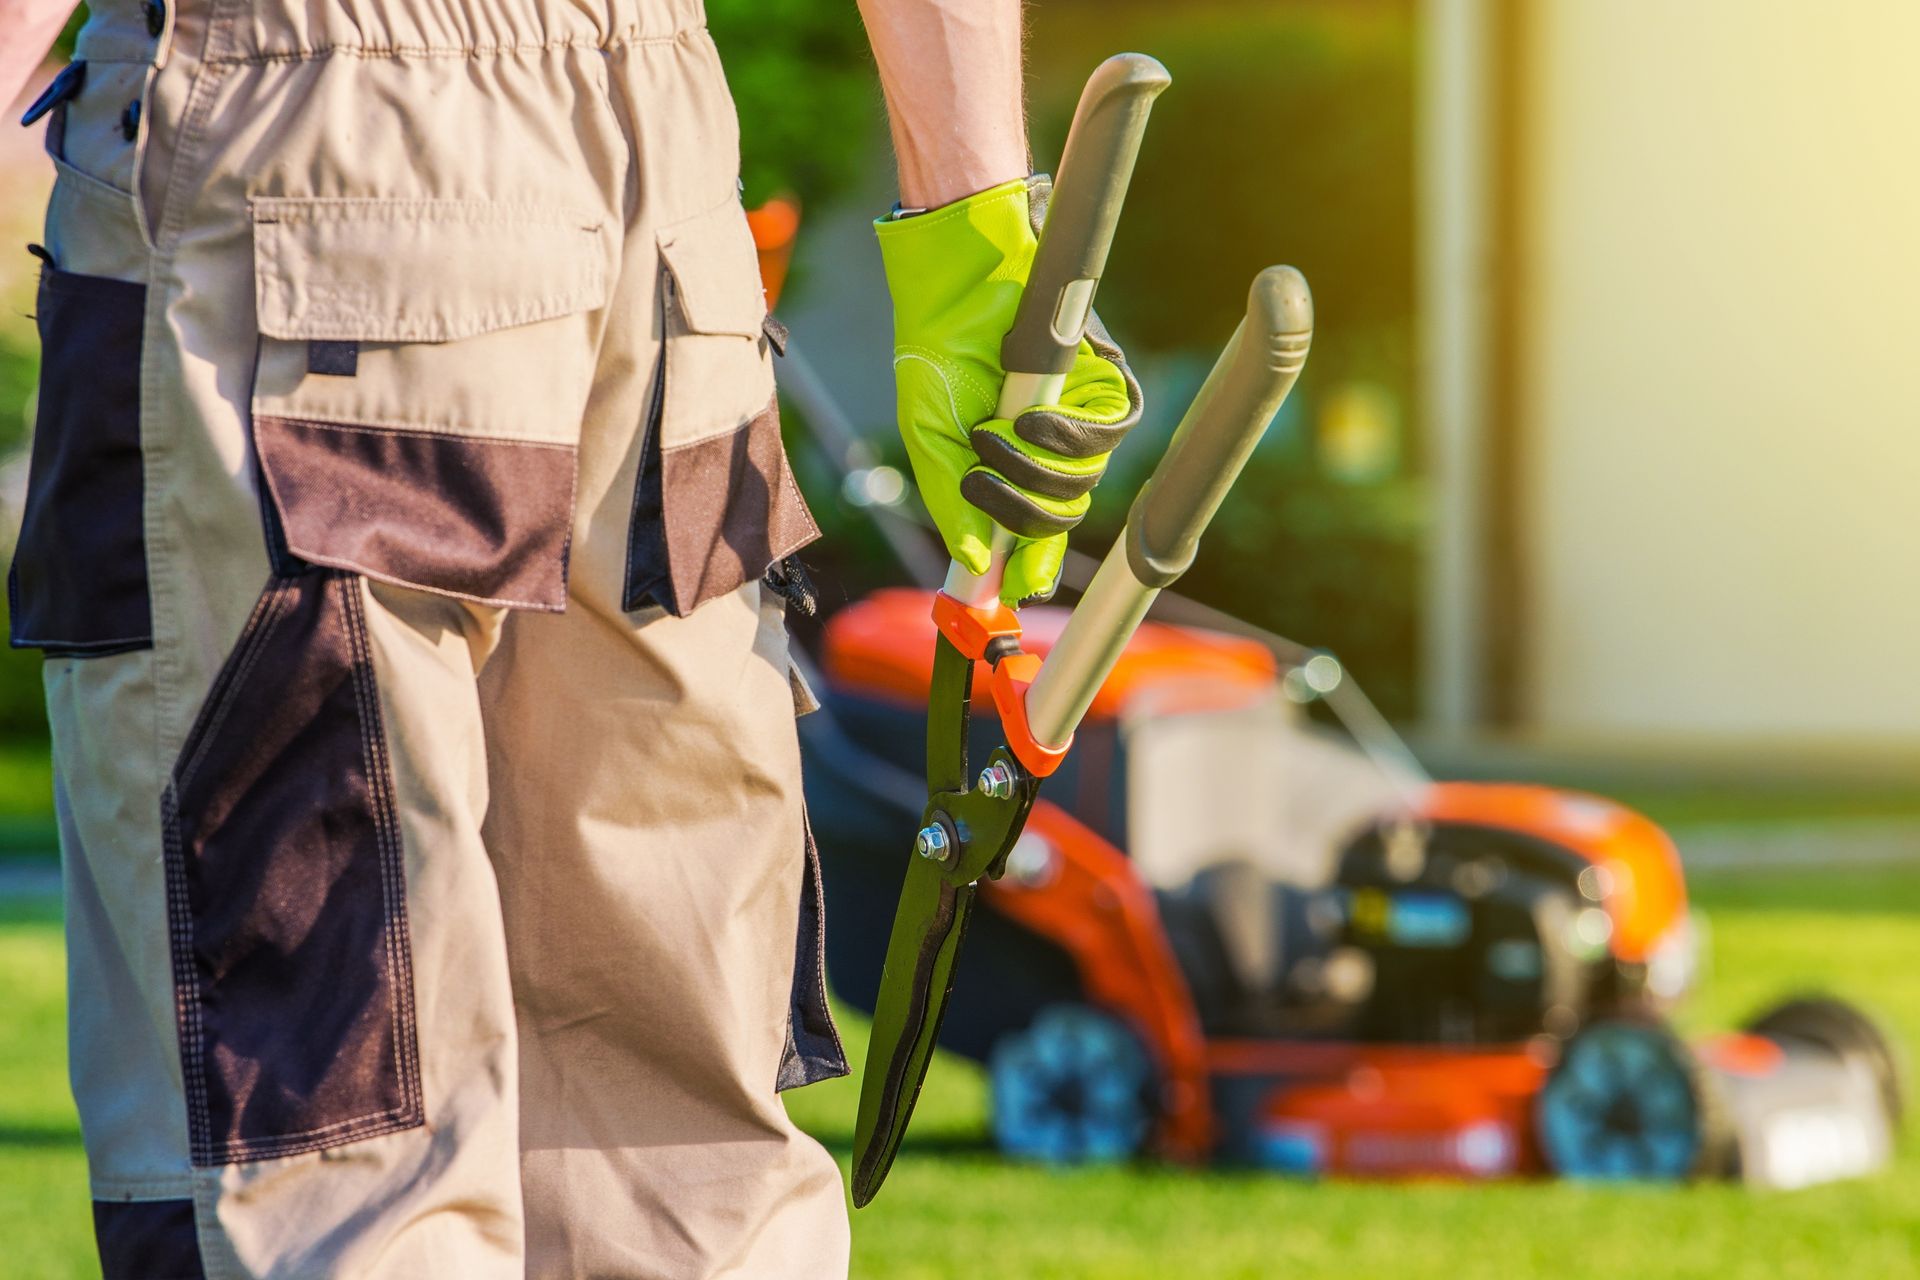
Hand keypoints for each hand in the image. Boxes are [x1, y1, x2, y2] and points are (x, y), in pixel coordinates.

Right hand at [877, 179, 1141, 604]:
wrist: (956, 285)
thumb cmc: (938, 354)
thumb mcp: (931, 439)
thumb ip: (951, 500)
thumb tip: (973, 560)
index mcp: (1013, 467)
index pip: (1037, 528)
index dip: (1034, 566)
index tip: (1019, 590)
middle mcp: (1051, 448)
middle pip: (1064, 513)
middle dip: (1023, 513)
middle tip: (982, 484)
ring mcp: (1079, 416)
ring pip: (1086, 480)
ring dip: (1035, 470)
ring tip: (992, 436)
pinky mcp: (1102, 382)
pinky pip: (1107, 433)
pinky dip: (1067, 437)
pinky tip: (1029, 421)